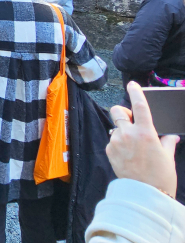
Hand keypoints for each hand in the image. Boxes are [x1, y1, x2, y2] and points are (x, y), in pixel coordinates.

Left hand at [106, 81, 178, 196]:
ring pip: (115, 128)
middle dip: (122, 113)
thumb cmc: (160, 176)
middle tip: (130, 120)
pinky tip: (127, 155)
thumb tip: (171, 135)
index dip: (135, 92)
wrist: (145, 195)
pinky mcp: (108, 151)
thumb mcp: (167, 157)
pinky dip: (118, 144)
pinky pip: (112, 141)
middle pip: (117, 111)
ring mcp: (116, 142)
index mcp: (145, 133)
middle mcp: (128, 134)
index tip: (132, 85)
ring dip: (122, 132)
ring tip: (132, 147)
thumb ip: (167, 141)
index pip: (139, 106)